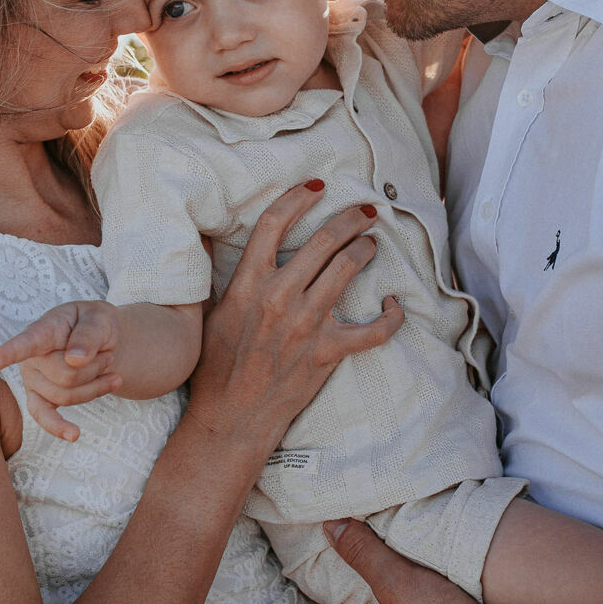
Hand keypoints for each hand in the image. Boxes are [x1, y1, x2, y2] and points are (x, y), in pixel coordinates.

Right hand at [0, 302, 124, 441]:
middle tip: (105, 353)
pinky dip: (60, 428)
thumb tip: (74, 361)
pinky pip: (46, 418)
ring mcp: (33, 381)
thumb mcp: (99, 319)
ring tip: (105, 365)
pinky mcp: (41, 399)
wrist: (101, 339)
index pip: (25, 343)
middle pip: (65, 375)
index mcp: (43, 330)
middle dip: (94, 367)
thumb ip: (89, 335)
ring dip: (95, 385)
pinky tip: (74, 434)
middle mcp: (31, 358)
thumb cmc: (95, 324)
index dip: (7, 353)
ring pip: (67, 396)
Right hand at [187, 181, 405, 449]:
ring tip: (371, 242)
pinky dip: (390, 317)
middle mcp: (279, 297)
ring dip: (365, 249)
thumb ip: (224, 276)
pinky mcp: (327, 352)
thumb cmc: (215, 367)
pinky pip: (373, 331)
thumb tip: (220, 241)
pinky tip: (392, 304)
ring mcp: (306, 324)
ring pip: (347, 269)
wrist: (229, 417)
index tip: (316, 186)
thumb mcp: (210, 312)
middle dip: (349, 218)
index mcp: (247, 283)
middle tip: (363, 211)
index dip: (298, 197)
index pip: (275, 223)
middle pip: (323, 240)